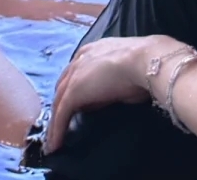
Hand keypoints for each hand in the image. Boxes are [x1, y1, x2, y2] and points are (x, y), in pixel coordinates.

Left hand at [45, 35, 173, 153]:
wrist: (144, 60)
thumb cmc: (142, 65)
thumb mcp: (124, 70)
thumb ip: (112, 79)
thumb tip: (109, 94)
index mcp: (91, 51)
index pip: (75, 73)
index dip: (71, 90)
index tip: (70, 106)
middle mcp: (79, 60)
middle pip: (62, 87)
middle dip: (59, 105)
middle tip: (58, 125)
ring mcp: (74, 76)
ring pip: (58, 103)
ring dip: (54, 123)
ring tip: (53, 143)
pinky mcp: (73, 93)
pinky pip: (61, 115)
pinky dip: (57, 131)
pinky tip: (55, 146)